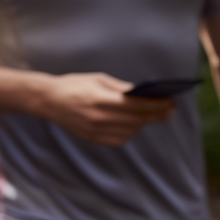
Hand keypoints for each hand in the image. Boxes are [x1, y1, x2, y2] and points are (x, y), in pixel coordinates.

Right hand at [35, 73, 173, 145]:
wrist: (49, 100)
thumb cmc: (74, 85)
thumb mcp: (98, 79)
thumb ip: (121, 88)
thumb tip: (143, 94)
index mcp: (103, 99)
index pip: (139, 105)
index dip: (158, 105)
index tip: (171, 103)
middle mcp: (101, 117)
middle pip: (138, 120)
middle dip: (157, 115)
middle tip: (170, 110)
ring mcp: (96, 130)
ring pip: (131, 131)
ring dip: (142, 123)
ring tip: (148, 115)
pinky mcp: (93, 138)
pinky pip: (119, 139)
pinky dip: (129, 132)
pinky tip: (130, 123)